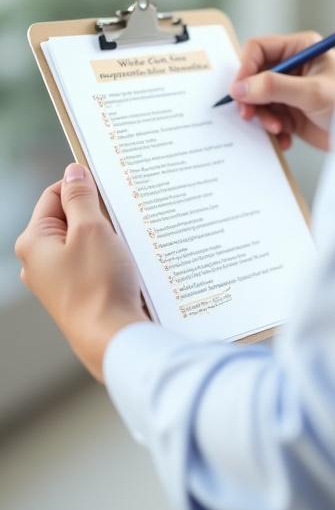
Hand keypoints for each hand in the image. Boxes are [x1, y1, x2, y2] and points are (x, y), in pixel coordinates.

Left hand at [15, 164, 146, 381]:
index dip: (82, 186)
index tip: (109, 189)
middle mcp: (37, 262)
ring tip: (125, 243)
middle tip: (121, 218)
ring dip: (105, 237)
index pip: (54, 195)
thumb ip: (80, 197)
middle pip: (68, 219)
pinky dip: (107, 258)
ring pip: (82, 242)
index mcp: (33, 241)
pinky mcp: (74, 295)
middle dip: (96, 214)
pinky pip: (89, 264)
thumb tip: (73, 172)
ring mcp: (55, 281)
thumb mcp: (91, 229)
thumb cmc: (99, 284)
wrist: (111, 337)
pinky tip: (125, 264)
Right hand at [230, 32, 334, 150]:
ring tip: (277, 129)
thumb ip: (274, 87)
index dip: (245, 68)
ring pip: (258, 100)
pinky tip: (284, 139)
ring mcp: (290, 91)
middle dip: (251, 97)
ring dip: (262, 117)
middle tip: (249, 115)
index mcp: (300, 48)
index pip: (258, 49)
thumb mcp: (311, 92)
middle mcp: (292, 67)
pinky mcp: (290, 113)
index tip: (239, 90)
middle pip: (253, 76)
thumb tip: (239, 87)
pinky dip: (271, 131)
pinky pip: (267, 119)